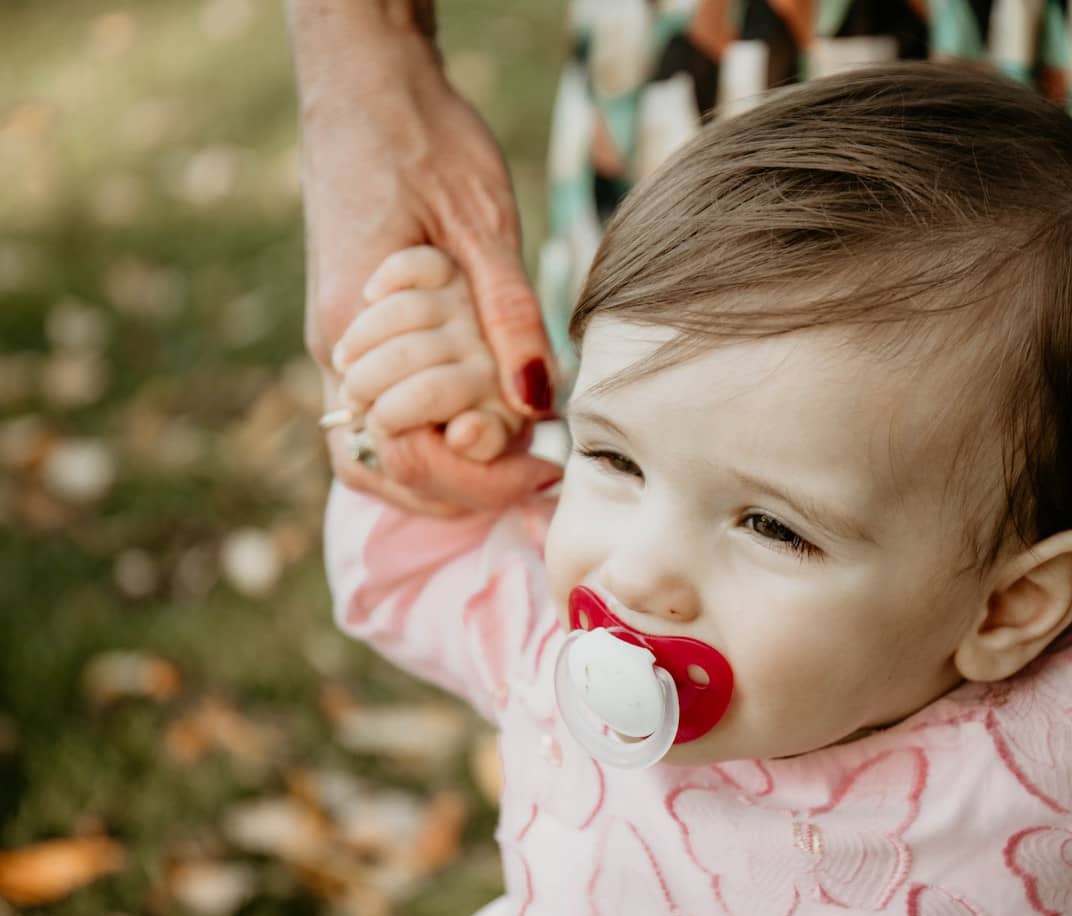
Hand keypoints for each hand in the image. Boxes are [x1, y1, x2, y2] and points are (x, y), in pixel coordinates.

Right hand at [291, 8, 558, 510]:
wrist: (366, 80)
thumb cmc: (423, 138)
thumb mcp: (483, 223)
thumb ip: (507, 315)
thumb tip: (538, 403)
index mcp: (358, 329)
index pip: (404, 453)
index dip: (475, 479)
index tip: (542, 472)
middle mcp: (336, 346)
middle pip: (381, 466)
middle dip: (457, 486)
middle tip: (532, 473)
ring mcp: (338, 339)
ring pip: (374, 445)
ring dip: (440, 465)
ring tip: (512, 456)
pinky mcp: (355, 327)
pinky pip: (381, 408)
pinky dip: (427, 431)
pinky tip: (482, 421)